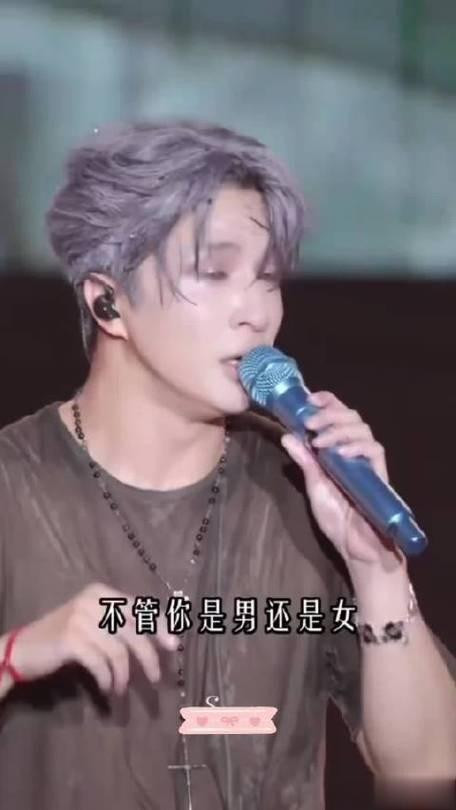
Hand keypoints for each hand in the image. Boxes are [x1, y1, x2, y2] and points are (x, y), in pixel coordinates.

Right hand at [4, 583, 177, 694]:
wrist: (23, 649)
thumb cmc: (63, 637)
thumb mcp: (93, 623)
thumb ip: (119, 625)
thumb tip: (158, 639)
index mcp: (101, 592)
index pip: (139, 607)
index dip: (159, 625)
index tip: (173, 645)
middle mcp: (92, 600)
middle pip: (133, 628)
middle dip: (148, 654)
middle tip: (156, 677)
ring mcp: (80, 618)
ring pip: (118, 649)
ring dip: (124, 674)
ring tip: (122, 689)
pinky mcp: (70, 639)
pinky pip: (100, 662)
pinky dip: (108, 678)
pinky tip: (108, 688)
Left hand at [281, 391, 396, 567]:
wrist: (358, 549)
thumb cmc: (337, 521)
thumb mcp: (314, 487)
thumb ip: (304, 462)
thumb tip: (287, 436)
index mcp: (337, 451)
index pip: (336, 416)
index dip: (326, 403)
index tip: (309, 399)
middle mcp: (353, 452)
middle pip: (350, 416)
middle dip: (329, 413)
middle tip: (310, 423)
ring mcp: (367, 462)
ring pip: (361, 428)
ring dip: (339, 428)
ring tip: (321, 441)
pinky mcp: (378, 474)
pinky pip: (374, 449)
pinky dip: (356, 445)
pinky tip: (340, 452)